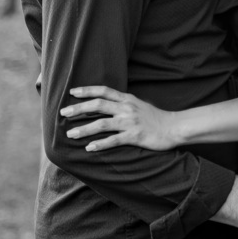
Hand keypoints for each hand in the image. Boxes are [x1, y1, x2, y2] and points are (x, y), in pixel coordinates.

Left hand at [61, 86, 179, 151]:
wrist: (174, 127)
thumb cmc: (155, 117)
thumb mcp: (138, 104)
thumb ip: (122, 103)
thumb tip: (105, 103)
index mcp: (126, 99)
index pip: (103, 91)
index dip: (87, 90)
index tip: (72, 92)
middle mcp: (126, 108)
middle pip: (98, 105)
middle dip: (79, 108)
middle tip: (64, 113)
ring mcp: (130, 122)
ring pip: (102, 124)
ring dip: (84, 129)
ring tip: (71, 134)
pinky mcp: (135, 137)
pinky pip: (114, 140)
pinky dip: (100, 144)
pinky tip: (89, 148)